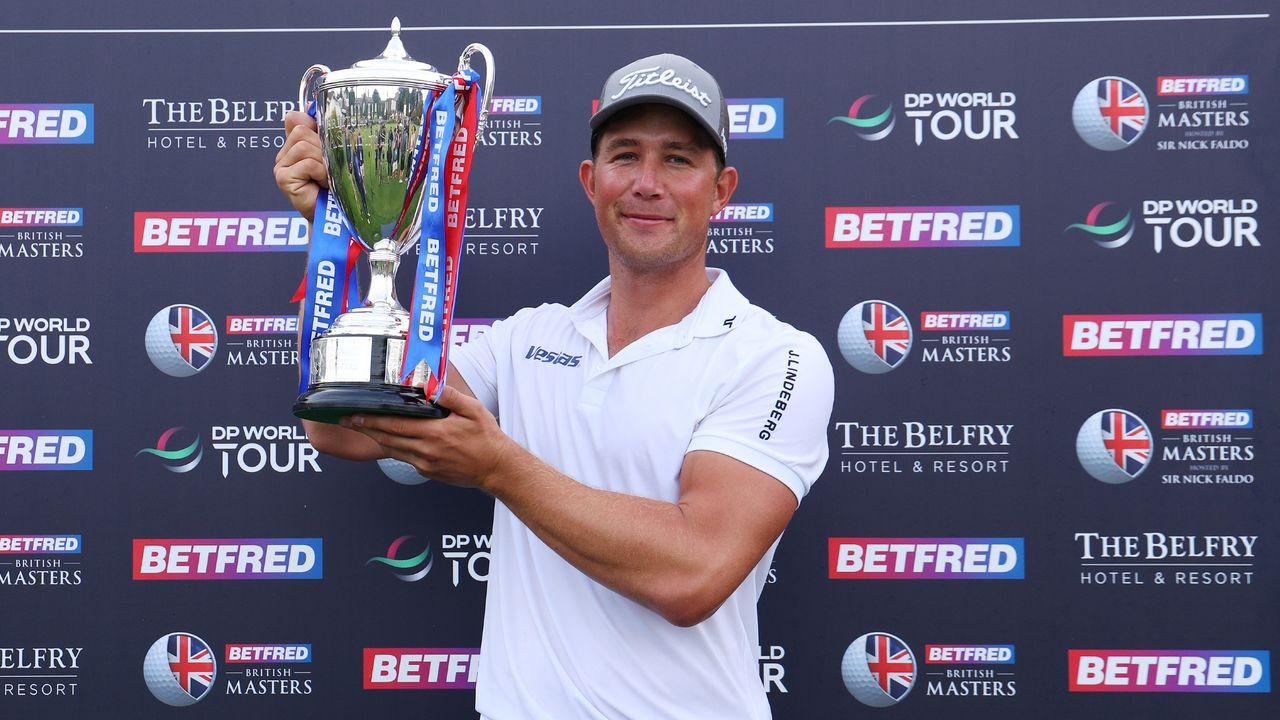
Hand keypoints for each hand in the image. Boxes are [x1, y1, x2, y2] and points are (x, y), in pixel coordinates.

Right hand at [274, 111, 326, 221]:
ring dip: (323, 162)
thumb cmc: (334, 186)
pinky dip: (321, 172)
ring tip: (326, 177)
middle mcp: (284, 154)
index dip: (314, 125)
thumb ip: (320, 133)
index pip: (297, 119)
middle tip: (329, 167)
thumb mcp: (330, 155)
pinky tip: (322, 184)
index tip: (326, 139)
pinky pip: (308, 163)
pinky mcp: (283, 178)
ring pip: (305, 146)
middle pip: (303, 131)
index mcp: (293, 145)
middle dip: (322, 148)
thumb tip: (309, 107)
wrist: (333, 216)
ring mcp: (280, 166)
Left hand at [341, 385, 515, 491]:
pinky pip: (405, 459)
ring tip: (359, 428)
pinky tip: (387, 439)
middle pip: (387, 438)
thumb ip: (451, 397)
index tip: (355, 414)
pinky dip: (393, 448)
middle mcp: (426, 450)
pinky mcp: (428, 472)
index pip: (395, 425)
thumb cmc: (487, 438)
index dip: (372, 420)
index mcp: (436, 433)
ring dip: (375, 438)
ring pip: (392, 450)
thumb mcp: (474, 410)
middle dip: (364, 428)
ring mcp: (425, 464)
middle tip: (346, 420)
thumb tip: (432, 384)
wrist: (496, 468)